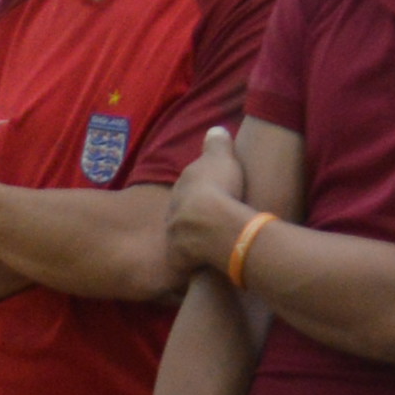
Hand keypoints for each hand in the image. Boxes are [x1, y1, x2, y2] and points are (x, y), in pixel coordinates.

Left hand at [162, 126, 258, 284]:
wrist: (213, 223)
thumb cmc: (220, 187)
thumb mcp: (221, 157)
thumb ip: (217, 144)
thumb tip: (214, 129)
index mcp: (182, 186)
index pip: (188, 187)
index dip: (199, 191)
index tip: (209, 194)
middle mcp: (172, 210)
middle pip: (181, 212)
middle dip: (191, 216)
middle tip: (208, 221)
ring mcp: (174, 236)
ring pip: (181, 237)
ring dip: (191, 240)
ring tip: (208, 245)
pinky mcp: (179, 260)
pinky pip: (186, 262)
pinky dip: (193, 263)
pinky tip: (203, 266)